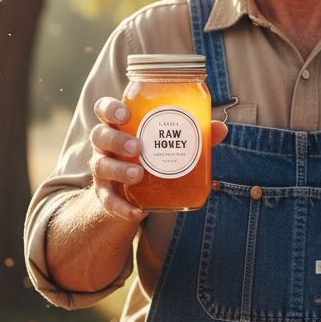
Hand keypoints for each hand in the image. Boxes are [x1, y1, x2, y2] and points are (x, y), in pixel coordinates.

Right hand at [89, 97, 227, 220]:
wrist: (130, 194)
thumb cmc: (150, 157)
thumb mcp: (169, 144)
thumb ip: (194, 135)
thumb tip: (221, 129)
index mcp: (120, 126)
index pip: (105, 109)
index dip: (111, 109)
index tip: (126, 113)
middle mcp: (106, 145)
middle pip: (99, 135)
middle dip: (116, 139)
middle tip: (137, 146)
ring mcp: (103, 170)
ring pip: (101, 166)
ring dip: (119, 169)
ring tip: (139, 174)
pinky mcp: (106, 195)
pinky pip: (109, 201)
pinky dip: (122, 207)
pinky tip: (137, 212)